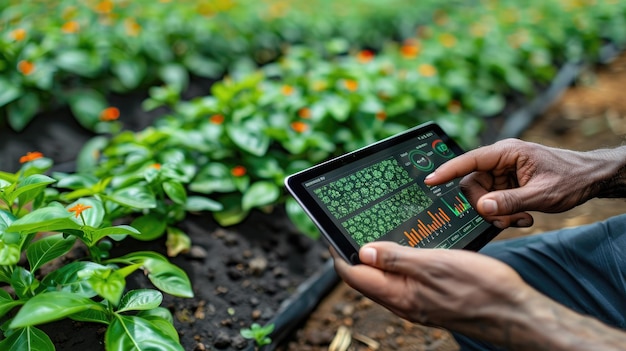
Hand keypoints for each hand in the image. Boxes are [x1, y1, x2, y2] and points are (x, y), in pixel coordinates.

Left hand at [332, 242, 625, 350]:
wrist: (515, 312)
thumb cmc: (480, 288)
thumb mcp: (434, 265)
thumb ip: (397, 259)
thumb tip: (362, 252)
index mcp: (399, 294)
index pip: (354, 275)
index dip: (338, 254)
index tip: (331, 234)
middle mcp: (403, 303)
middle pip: (365, 280)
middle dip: (353, 256)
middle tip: (350, 231)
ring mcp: (417, 303)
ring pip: (383, 281)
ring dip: (375, 260)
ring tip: (374, 237)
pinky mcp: (431, 301)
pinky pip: (403, 283)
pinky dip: (396, 266)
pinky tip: (405, 252)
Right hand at [424, 139, 608, 228]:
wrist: (592, 179)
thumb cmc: (572, 178)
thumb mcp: (542, 194)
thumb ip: (510, 202)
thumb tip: (482, 207)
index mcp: (506, 152)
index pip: (469, 161)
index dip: (447, 171)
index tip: (429, 180)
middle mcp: (501, 160)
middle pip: (473, 185)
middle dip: (484, 206)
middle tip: (504, 220)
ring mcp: (503, 173)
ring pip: (482, 196)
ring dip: (497, 213)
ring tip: (520, 220)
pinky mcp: (508, 184)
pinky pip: (494, 201)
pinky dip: (505, 213)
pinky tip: (523, 218)